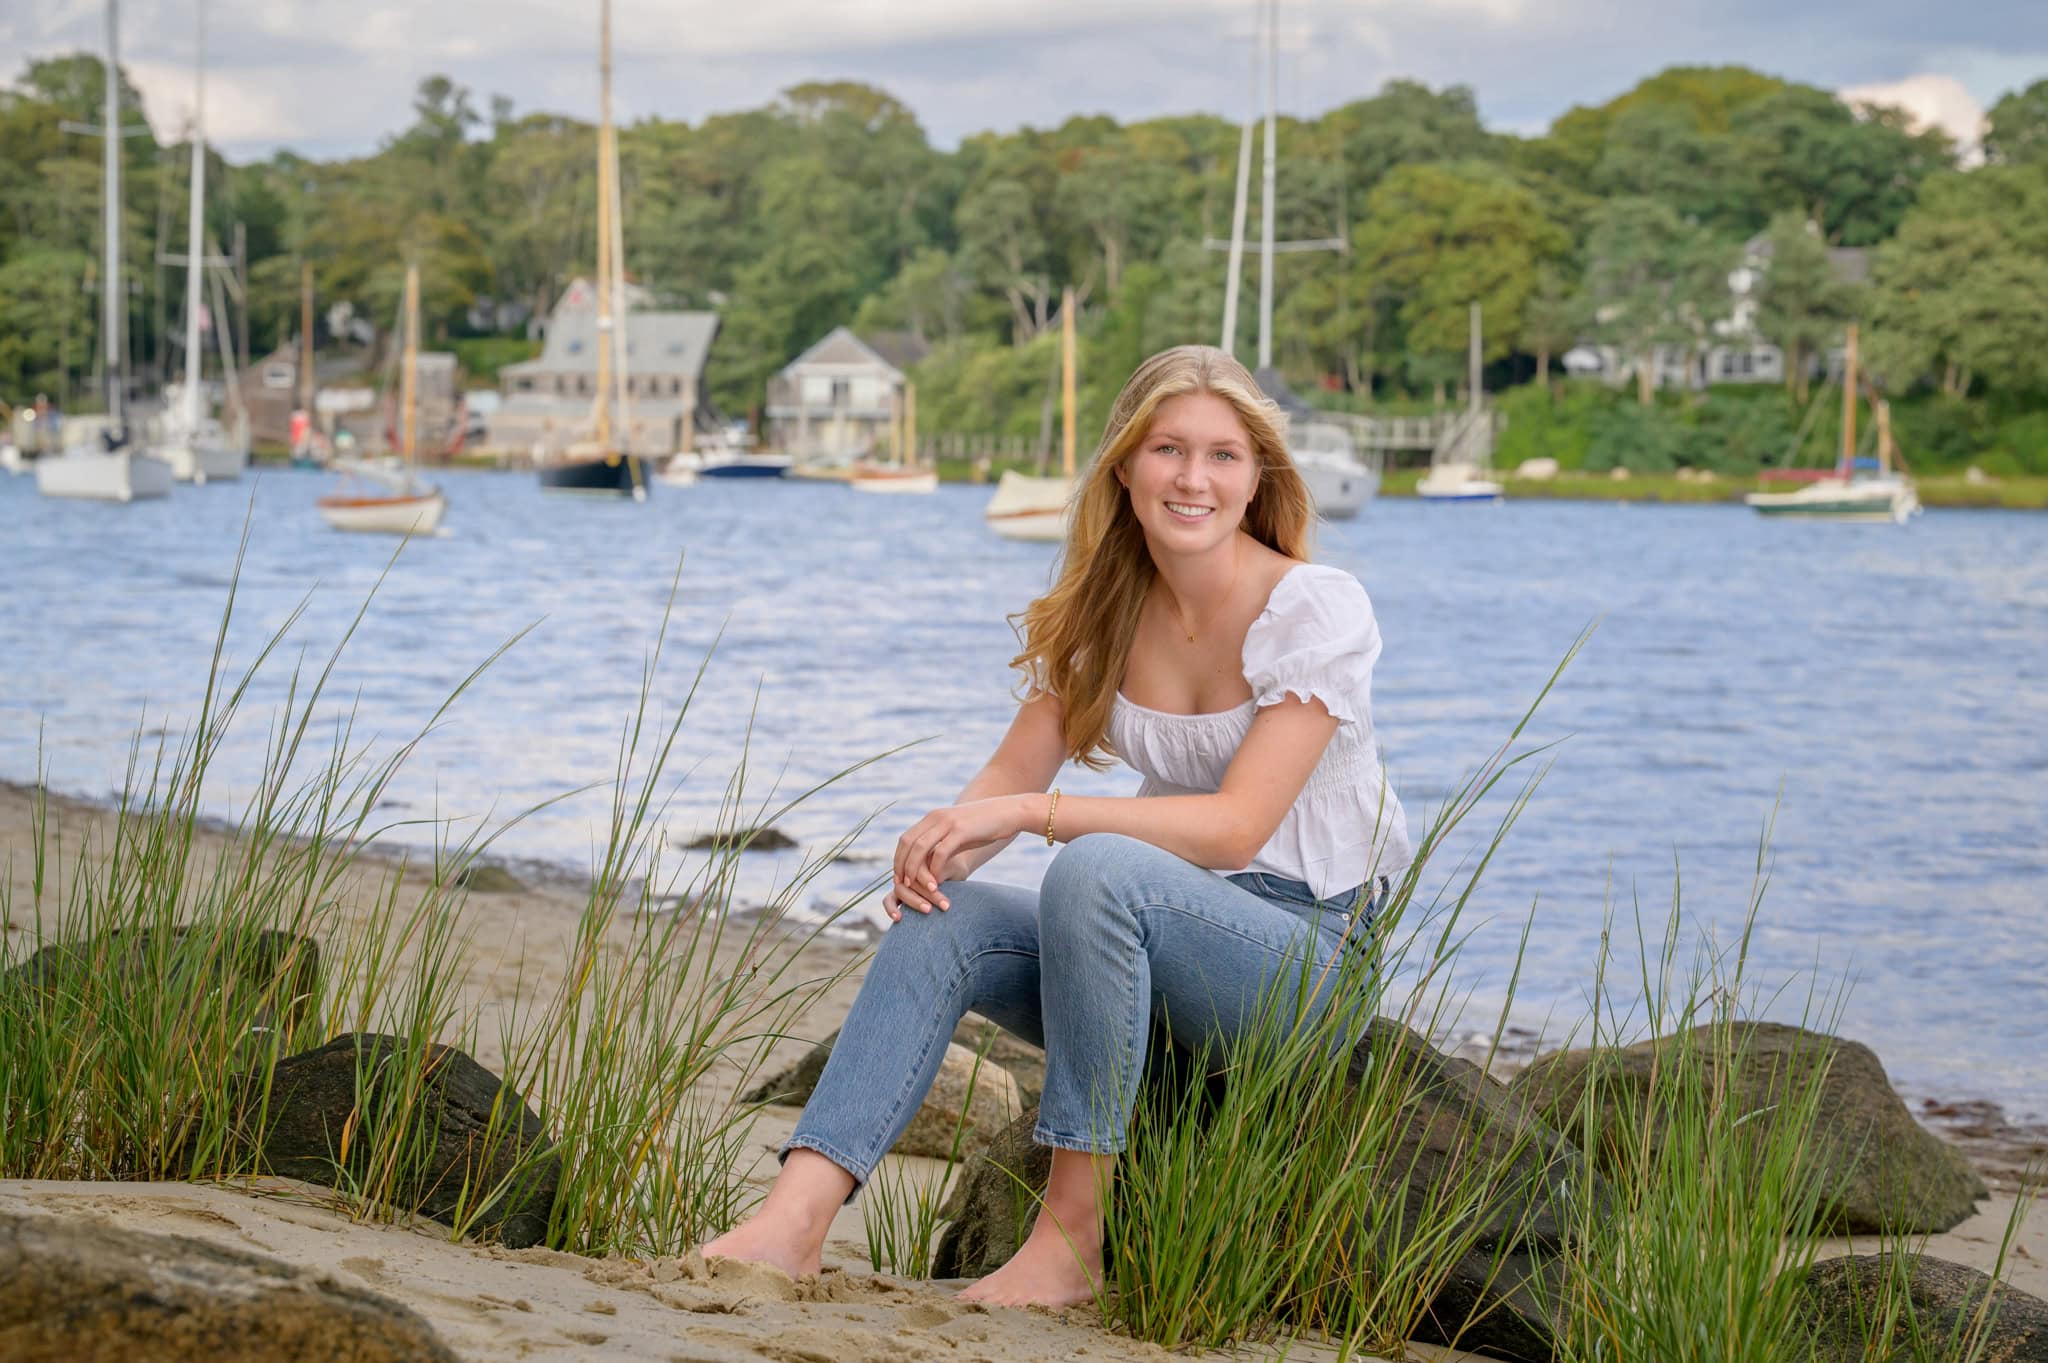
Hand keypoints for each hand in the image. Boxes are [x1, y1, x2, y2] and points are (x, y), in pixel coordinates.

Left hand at [885, 795, 1031, 918]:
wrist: (1010, 812)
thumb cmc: (986, 826)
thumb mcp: (959, 833)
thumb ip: (943, 844)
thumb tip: (931, 865)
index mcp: (933, 817)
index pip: (906, 839)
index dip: (899, 859)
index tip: (900, 877)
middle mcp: (936, 817)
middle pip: (908, 843)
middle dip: (902, 865)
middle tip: (902, 885)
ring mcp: (948, 822)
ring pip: (920, 848)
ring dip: (914, 870)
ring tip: (916, 887)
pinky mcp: (961, 830)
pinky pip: (940, 852)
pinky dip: (935, 869)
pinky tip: (937, 883)